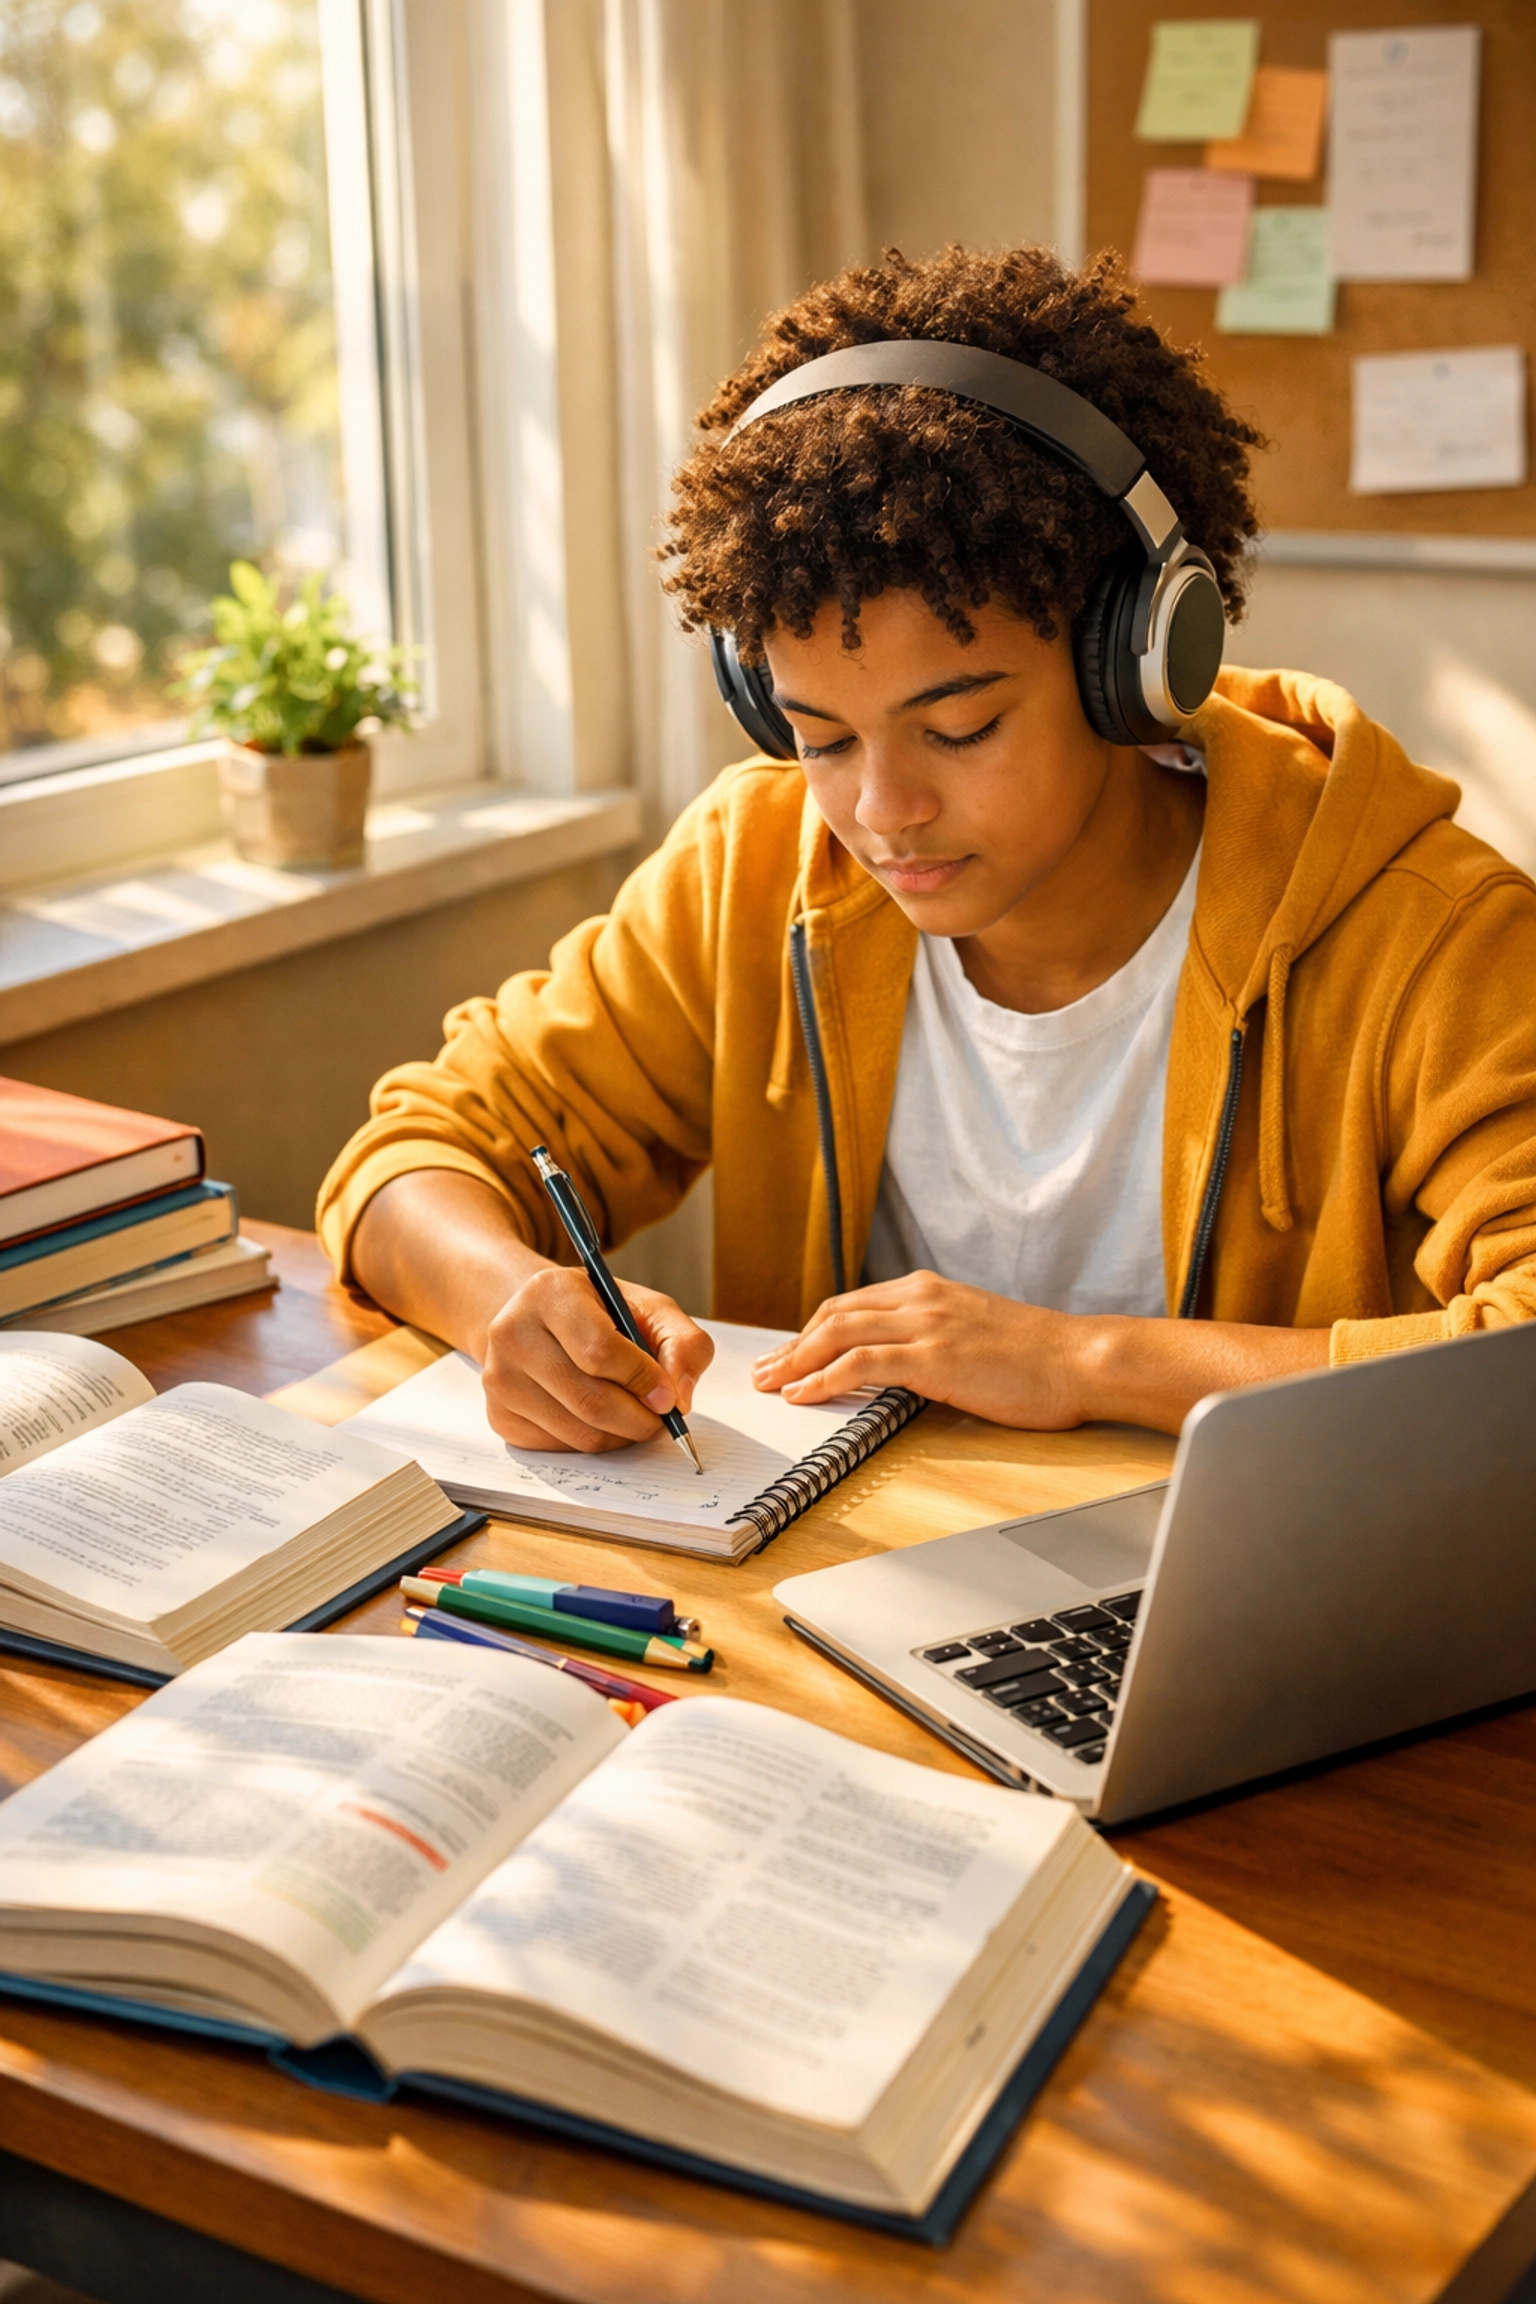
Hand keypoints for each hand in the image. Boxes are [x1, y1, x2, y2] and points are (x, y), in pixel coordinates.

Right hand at [482, 1267, 714, 1452]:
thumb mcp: (649, 1308)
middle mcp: (512, 1333)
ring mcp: (500, 1378)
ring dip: (622, 1435)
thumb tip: (679, 1398)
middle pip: (591, 1401)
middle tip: (661, 1418)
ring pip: (579, 1433)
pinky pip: (562, 1448)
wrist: (540, 1320)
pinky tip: (602, 1418)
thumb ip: (683, 1343)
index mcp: (549, 1292)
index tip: (668, 1395)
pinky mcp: (500, 1416)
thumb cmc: (601, 1313)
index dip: (642, 1379)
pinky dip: (595, 1442)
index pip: (599, 1351)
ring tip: (636, 1415)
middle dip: (640, 1419)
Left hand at [752, 1271, 1086, 1428]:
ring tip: (771, 1385)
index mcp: (929, 1289)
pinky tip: (803, 1395)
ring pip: (838, 1334)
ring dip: (795, 1361)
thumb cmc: (1039, 1356)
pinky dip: (823, 1378)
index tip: (790, 1354)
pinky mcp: (934, 1358)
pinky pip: (861, 1364)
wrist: (1081, 1359)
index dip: (813, 1330)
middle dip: (792, 1345)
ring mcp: (926, 1325)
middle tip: (765, 1371)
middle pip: (834, 1315)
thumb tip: (902, 1363)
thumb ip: (936, 1335)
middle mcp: (921, 1298)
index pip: (852, 1304)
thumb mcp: (976, 1331)